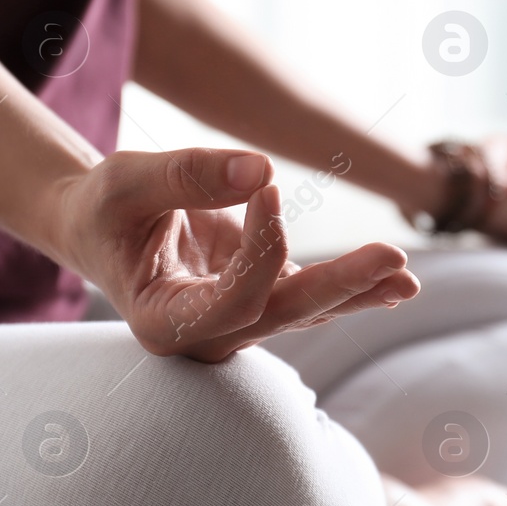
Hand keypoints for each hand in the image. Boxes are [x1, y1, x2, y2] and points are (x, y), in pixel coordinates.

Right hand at [53, 148, 420, 361]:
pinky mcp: (260, 298)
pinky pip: (311, 296)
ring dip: (357, 292)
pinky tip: (395, 280)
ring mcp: (236, 322)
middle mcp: (205, 335)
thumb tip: (261, 170)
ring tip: (406, 277)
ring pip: (304, 310)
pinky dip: (352, 286)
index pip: (233, 302)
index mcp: (163, 323)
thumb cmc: (105, 208)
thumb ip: (186, 175)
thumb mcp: (126, 183)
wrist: (100, 227)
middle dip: (339, 286)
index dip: (262, 250)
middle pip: (282, 315)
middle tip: (394, 258)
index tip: (267, 188)